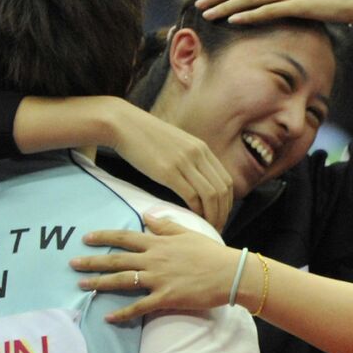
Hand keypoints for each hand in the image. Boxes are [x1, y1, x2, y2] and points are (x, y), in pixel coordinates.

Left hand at [73, 211, 240, 320]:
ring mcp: (158, 279)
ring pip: (122, 281)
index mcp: (158, 243)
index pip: (125, 238)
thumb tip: (146, 215)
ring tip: (81, 286)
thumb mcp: (187, 232)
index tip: (86, 238)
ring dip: (99, 283)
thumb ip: (165, 225)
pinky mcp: (165, 298)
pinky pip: (139, 307)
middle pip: (116, 259)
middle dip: (92, 261)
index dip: (104, 237)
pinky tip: (108, 317)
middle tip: (72, 264)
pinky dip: (122, 313)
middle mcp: (154, 259)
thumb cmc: (211, 253)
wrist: (229, 273)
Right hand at [101, 102, 233, 229]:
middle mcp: (198, 154)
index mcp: (202, 148)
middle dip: (223, 213)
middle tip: (217, 228)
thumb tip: (195, 180)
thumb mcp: (176, 144)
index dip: (227, 202)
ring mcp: (184, 162)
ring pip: (210, 195)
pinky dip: (196, 210)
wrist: (124, 124)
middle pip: (222, 190)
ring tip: (207, 227)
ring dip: (212, 215)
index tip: (221, 216)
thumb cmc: (145, 136)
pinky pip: (191, 196)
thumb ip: (189, 159)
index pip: (226, 180)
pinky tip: (193, 218)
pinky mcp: (168, 171)